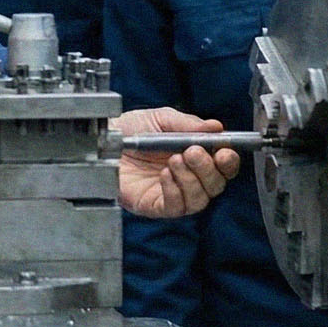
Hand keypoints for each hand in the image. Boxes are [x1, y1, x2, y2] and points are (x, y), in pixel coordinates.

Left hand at [113, 107, 240, 217]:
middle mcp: (186, 177)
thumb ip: (186, 124)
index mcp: (192, 156)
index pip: (221, 166)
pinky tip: (165, 175)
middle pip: (215, 185)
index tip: (225, 151)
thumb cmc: (127, 130)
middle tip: (194, 152)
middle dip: (209, 169)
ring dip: (191, 179)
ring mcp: (171, 193)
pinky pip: (175, 207)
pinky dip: (175, 191)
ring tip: (175, 160)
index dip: (227, 161)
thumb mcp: (159, 119)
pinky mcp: (154, 205)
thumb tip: (215, 127)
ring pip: (199, 199)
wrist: (100, 141)